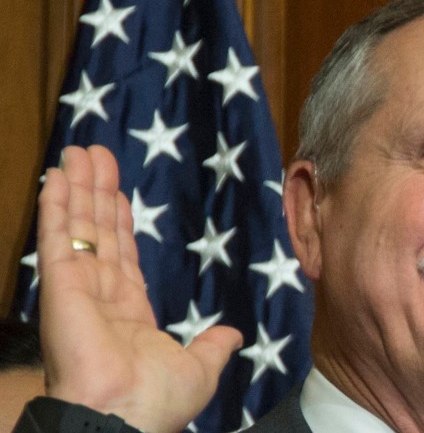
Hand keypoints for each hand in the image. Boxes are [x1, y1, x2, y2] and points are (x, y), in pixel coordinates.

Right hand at [37, 145, 242, 431]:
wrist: (125, 414)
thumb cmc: (157, 401)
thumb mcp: (199, 370)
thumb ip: (213, 347)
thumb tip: (232, 335)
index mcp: (130, 314)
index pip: (124, 256)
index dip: (121, 224)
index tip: (120, 195)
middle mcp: (100, 295)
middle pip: (99, 232)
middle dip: (98, 194)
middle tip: (97, 156)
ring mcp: (77, 286)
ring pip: (78, 226)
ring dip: (78, 187)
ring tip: (80, 151)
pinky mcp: (59, 283)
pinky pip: (56, 236)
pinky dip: (55, 204)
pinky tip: (58, 175)